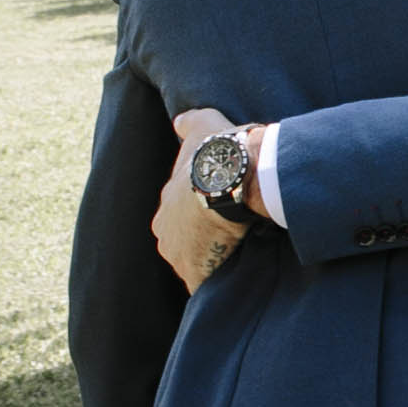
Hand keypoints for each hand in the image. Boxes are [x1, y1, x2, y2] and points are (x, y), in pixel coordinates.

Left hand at [152, 108, 262, 291]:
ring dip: (215, 264)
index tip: (222, 216)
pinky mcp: (197, 273)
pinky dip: (219, 286)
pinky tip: (237, 282)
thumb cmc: (218, 151)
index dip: (202, 218)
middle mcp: (165, 233)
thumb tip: (181, 120)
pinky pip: (207, 285)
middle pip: (187, 245)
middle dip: (205, 244)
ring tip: (241, 260)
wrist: (232, 176)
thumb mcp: (203, 126)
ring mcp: (179, 255)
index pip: (182, 218)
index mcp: (166, 206)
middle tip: (235, 238)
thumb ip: (191, 122)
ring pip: (198, 264)